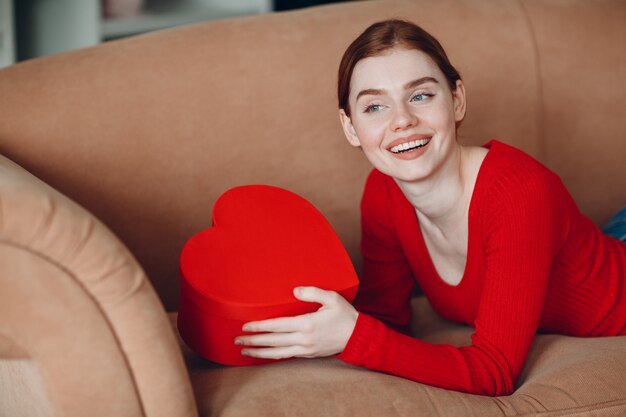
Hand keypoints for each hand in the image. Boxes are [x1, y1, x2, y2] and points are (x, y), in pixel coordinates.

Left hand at [234, 286, 357, 358]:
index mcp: (307, 324)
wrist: (357, 337)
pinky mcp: (308, 354)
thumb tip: (295, 290)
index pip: (277, 326)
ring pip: (277, 353)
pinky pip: (286, 355)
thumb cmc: (345, 315)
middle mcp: (304, 339)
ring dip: (259, 352)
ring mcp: (305, 349)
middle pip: (273, 341)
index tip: (246, 326)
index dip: (260, 326)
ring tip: (244, 351)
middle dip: (253, 341)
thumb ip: (313, 292)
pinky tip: (264, 354)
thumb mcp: (332, 298)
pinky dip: (273, 355)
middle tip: (237, 339)